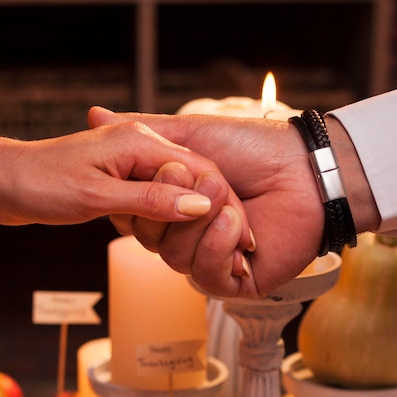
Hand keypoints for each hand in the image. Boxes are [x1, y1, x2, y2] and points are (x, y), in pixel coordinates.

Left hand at [0, 113, 250, 241]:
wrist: (0, 181)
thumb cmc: (40, 182)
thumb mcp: (97, 195)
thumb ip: (150, 200)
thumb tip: (199, 207)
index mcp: (141, 143)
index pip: (200, 171)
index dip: (223, 204)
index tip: (244, 238)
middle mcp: (141, 149)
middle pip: (195, 180)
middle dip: (215, 214)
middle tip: (240, 251)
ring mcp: (131, 164)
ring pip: (177, 191)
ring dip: (194, 219)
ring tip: (221, 250)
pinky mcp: (120, 180)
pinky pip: (156, 198)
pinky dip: (169, 217)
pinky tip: (181, 236)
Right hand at [88, 107, 323, 296]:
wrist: (304, 168)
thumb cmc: (252, 146)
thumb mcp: (189, 133)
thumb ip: (142, 132)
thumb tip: (92, 114)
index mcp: (176, 206)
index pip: (136, 217)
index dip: (143, 198)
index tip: (164, 171)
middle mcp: (190, 235)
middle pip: (151, 241)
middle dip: (177, 206)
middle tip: (210, 179)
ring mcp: (212, 259)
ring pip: (175, 259)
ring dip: (203, 224)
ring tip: (233, 201)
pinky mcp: (237, 281)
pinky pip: (207, 277)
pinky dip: (219, 248)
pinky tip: (239, 226)